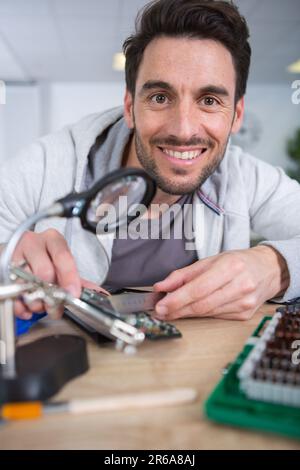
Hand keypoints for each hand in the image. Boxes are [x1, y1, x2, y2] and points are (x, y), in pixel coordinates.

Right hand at [7, 229, 107, 318]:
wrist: (19, 253)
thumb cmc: (43, 258)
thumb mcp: (61, 264)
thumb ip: (78, 279)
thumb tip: (98, 293)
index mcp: (53, 240)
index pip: (63, 257)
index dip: (69, 277)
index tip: (73, 293)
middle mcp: (34, 242)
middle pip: (44, 272)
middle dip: (52, 295)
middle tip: (55, 305)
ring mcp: (16, 254)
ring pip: (27, 283)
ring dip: (36, 302)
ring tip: (41, 305)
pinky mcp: (4, 266)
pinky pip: (11, 291)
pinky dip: (21, 306)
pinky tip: (27, 309)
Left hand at [154, 246, 289, 320]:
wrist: (268, 269)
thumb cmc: (238, 262)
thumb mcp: (210, 260)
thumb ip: (184, 274)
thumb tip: (162, 287)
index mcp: (230, 267)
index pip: (198, 289)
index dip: (177, 299)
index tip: (161, 305)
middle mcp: (240, 285)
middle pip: (202, 304)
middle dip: (178, 309)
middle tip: (161, 311)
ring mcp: (244, 302)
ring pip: (207, 313)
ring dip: (186, 314)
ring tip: (171, 311)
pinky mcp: (245, 314)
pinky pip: (216, 316)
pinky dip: (201, 314)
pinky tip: (191, 310)